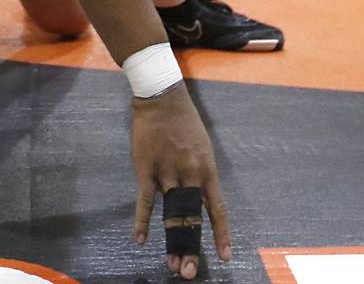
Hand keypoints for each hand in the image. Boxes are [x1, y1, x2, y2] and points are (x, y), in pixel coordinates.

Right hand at [131, 84, 230, 279]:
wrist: (162, 97)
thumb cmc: (184, 121)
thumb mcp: (201, 147)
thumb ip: (199, 174)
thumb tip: (197, 198)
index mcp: (206, 170)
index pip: (216, 209)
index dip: (220, 235)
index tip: (224, 256)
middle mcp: (189, 175)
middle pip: (192, 218)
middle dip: (191, 247)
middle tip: (188, 271)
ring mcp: (167, 172)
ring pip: (170, 214)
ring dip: (172, 240)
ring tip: (172, 264)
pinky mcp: (146, 168)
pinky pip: (145, 200)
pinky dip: (142, 221)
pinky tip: (140, 239)